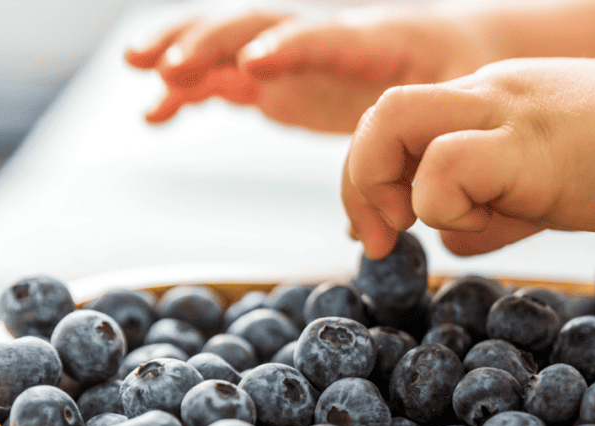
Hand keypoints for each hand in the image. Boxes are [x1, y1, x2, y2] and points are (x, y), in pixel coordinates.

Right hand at [124, 7, 496, 131]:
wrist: (449, 46)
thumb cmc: (454, 74)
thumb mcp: (452, 105)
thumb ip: (417, 155)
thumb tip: (372, 231)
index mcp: (373, 39)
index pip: (325, 37)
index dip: (289, 48)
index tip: (254, 65)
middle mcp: (323, 37)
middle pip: (260, 25)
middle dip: (214, 41)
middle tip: (169, 65)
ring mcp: (294, 54)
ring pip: (232, 39)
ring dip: (185, 48)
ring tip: (140, 66)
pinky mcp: (278, 76)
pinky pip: (226, 75)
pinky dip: (191, 90)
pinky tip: (156, 113)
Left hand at [343, 57, 594, 257]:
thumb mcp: (553, 183)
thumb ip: (499, 207)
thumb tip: (451, 240)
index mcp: (493, 97)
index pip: (399, 117)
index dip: (372, 174)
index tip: (384, 229)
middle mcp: (491, 94)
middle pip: (381, 110)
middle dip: (359, 180)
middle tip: (376, 236)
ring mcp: (511, 113)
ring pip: (394, 119)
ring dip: (385, 185)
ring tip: (414, 229)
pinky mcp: (536, 145)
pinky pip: (450, 164)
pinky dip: (443, 203)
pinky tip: (488, 223)